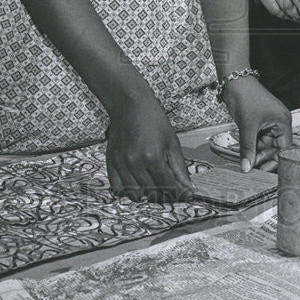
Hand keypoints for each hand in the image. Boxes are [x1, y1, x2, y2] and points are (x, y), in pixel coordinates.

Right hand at [105, 85, 194, 201]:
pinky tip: (138, 185)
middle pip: (152, 193)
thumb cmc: (153, 119)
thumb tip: (189, 189)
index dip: (180, 193)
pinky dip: (128, 191)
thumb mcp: (172, 142)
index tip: (186, 195)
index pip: (168, 186)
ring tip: (156, 187)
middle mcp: (135, 163)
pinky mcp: (111, 163)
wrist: (129, 104)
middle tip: (172, 190)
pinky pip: (118, 188)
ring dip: (148, 195)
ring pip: (135, 194)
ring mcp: (121, 164)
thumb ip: (180, 168)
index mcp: (152, 157)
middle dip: (166, 195)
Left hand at [223, 75, 292, 171]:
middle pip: (274, 147)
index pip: (284, 148)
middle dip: (264, 158)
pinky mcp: (259, 122)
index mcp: (283, 121)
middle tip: (253, 170)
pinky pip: (258, 138)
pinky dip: (252, 146)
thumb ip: (247, 148)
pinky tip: (245, 154)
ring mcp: (268, 122)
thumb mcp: (247, 126)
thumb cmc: (245, 97)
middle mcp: (279, 122)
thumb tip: (247, 168)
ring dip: (256, 153)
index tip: (266, 173)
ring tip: (247, 163)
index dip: (276, 161)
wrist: (234, 81)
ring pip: (265, 144)